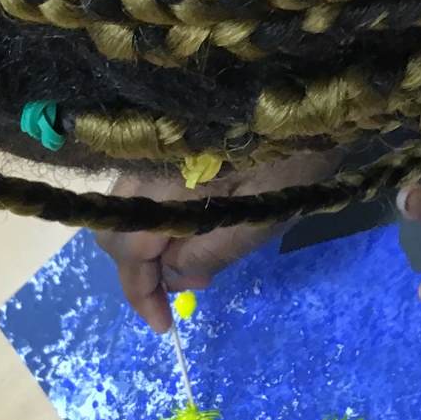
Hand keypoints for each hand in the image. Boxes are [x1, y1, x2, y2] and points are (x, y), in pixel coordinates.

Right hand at [96, 149, 340, 332]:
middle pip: (113, 233)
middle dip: (139, 273)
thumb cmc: (293, 157)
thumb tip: (174, 281)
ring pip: (123, 213)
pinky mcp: (164, 144)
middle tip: (182, 291)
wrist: (306, 93)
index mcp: (163, 185)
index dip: (142, 295)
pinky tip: (191, 233)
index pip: (130, 252)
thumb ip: (207, 255)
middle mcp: (143, 166)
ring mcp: (150, 152)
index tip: (165, 326)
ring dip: (147, 249)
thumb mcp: (257, 218)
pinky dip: (154, 223)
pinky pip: (140, 194)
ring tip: (192, 265)